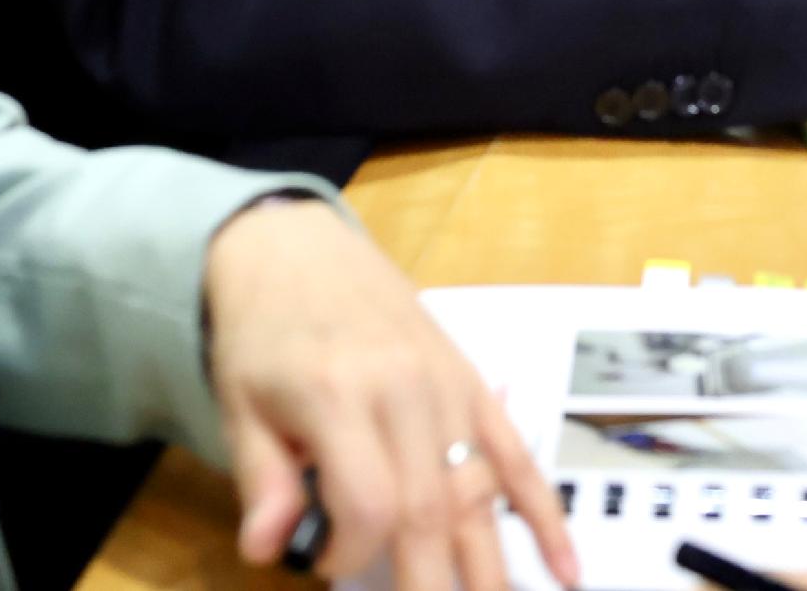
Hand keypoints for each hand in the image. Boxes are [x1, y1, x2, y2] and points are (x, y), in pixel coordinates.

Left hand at [204, 198, 578, 590]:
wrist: (298, 249)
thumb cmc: (262, 332)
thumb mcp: (241, 405)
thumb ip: (263, 482)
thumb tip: (268, 552)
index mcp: (340, 396)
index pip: (367, 504)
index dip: (349, 556)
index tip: (323, 565)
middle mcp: (405, 393)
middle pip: (431, 509)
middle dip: (432, 585)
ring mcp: (449, 389)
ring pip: (479, 495)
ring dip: (492, 570)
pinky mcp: (473, 385)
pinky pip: (518, 456)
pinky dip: (545, 515)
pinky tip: (565, 569)